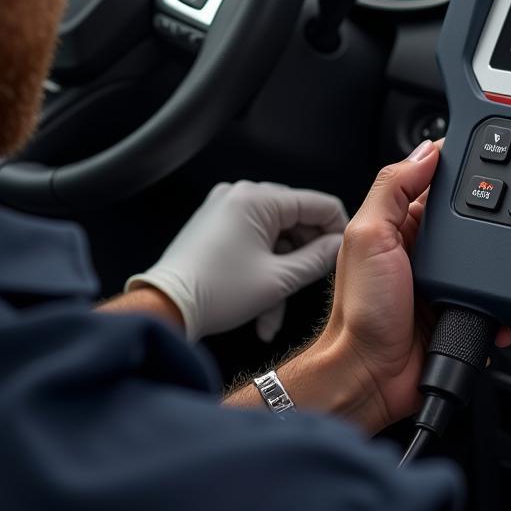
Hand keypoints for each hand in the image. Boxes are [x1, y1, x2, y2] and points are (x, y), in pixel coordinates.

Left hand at [126, 181, 346, 341]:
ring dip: (281, 274)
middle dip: (304, 258)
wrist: (164, 307)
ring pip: (274, 238)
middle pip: (295, 221)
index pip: (317, 204)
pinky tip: (261, 310)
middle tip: (314, 284)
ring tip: (274, 316)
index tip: (346, 254)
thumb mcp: (279, 279)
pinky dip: (261, 270)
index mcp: (258, 198)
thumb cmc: (215, 292)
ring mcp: (225, 209)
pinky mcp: (215, 226)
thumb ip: (317, 258)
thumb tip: (338, 246)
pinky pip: (252, 242)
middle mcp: (241, 195)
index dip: (337, 229)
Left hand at [315, 139, 509, 431]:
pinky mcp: (464, 311)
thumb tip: (426, 151)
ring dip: (501, 263)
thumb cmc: (360, 312)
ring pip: (488, 260)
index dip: (459, 170)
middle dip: (492, 217)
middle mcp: (424, 251)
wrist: (371, 376)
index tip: (486, 156)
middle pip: (470, 219)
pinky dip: (504, 302)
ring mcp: (445, 282)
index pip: (435, 183)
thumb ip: (393, 189)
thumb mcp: (368, 236)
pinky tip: (505, 303)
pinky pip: (495, 299)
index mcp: (400, 224)